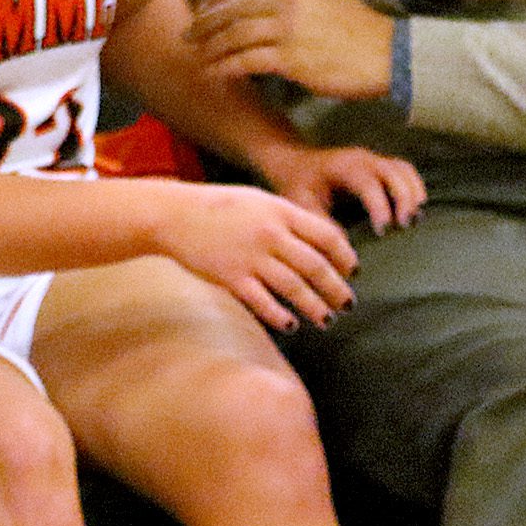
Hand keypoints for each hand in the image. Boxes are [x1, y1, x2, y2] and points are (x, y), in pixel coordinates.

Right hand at [159, 181, 357, 331]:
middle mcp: (270, 234)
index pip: (327, 237)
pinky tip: (290, 324)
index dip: (345, 258)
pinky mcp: (231, 277)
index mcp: (280, 211)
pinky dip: (281, 316)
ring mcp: (250, 256)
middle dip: (336, 290)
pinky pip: (264, 302)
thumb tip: (323, 242)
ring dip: (315, 308)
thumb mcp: (258, 201)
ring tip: (326, 320)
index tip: (351, 272)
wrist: (174, 213)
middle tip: (347, 305)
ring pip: (295, 288)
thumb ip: (289, 219)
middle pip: (316, 267)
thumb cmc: (219, 207)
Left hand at [188, 0, 396, 99]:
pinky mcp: (290, 57)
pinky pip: (245, 60)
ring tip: (196, 55)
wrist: (389, 55)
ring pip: (234, 34)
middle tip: (188, 33)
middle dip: (205, 21)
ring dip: (210, 46)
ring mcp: (288, 27)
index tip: (203, 9)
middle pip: (233, 8)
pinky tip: (214, 73)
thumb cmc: (359, 30)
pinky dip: (225, 66)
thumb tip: (262, 3)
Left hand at [255, 142, 425, 234]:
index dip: (380, 208)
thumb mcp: (303, 203)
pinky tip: (415, 209)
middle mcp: (363, 159)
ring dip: (413, 193)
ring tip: (415, 220)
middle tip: (405, 227)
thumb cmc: (299, 184)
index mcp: (344, 167)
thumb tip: (346, 248)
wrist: (296, 163)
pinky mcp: (381, 165)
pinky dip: (415, 188)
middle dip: (404, 199)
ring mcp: (374, 160)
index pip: (369, 185)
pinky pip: (406, 171)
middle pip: (395, 173)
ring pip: (404, 170)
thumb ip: (323, 223)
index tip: (382, 232)